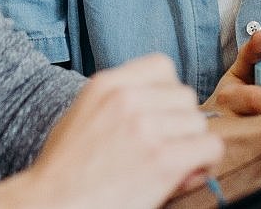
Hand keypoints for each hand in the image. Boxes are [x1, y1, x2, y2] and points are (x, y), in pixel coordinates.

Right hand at [22, 54, 222, 208]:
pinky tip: (182, 175)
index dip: (166, 93)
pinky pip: (210, 148)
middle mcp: (128, 100)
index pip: (162, 66)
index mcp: (107, 84)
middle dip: (179, 123)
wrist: (50, 206)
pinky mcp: (163, 159)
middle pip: (185, 96)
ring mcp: (147, 128)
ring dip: (190, 145)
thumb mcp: (84, 116)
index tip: (157, 116)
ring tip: (167, 164)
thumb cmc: (65, 170)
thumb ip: (122, 103)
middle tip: (162, 147)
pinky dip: (203, 163)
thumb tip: (167, 111)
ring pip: (199, 123)